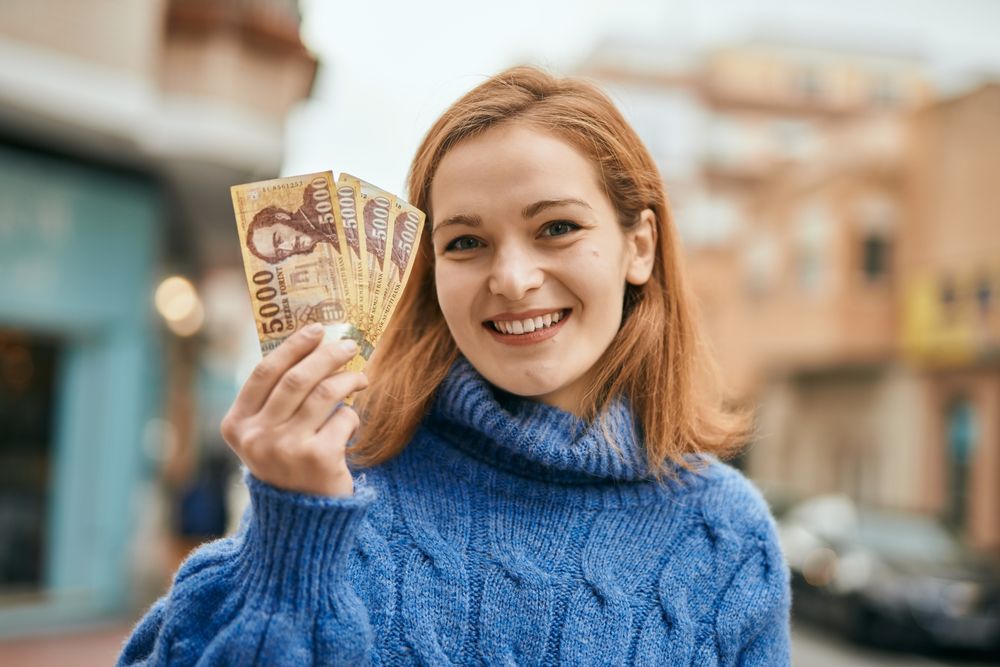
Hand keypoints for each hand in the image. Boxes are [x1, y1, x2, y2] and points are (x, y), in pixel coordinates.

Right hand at [220, 324, 368, 496]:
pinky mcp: (318, 458)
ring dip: (348, 379)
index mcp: (237, 426)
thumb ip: (277, 399)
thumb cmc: (288, 465)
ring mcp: (286, 448)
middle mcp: (257, 437)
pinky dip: (352, 415)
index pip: (263, 373)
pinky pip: (344, 418)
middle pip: (296, 378)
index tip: (315, 330)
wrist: (303, 521)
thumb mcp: (267, 435)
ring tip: (361, 377)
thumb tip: (312, 347)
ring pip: (325, 393)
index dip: (291, 347)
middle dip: (326, 355)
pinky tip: (350, 424)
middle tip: (348, 345)